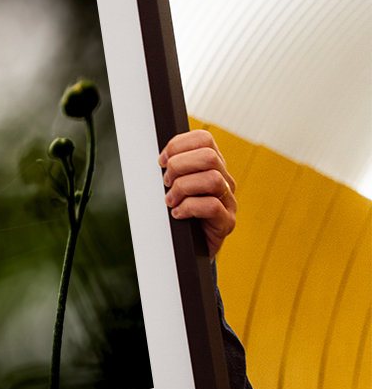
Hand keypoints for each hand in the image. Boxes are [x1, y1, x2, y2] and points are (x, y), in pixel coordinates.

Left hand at [159, 130, 236, 257]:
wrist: (190, 249)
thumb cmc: (180, 214)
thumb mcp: (174, 186)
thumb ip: (172, 169)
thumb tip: (160, 159)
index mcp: (212, 166)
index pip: (203, 139)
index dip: (178, 145)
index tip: (162, 161)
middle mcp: (225, 180)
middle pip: (208, 156)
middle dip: (179, 166)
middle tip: (166, 183)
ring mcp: (229, 201)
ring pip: (212, 179)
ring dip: (183, 188)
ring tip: (170, 201)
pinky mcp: (227, 222)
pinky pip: (212, 206)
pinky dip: (188, 208)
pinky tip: (177, 214)